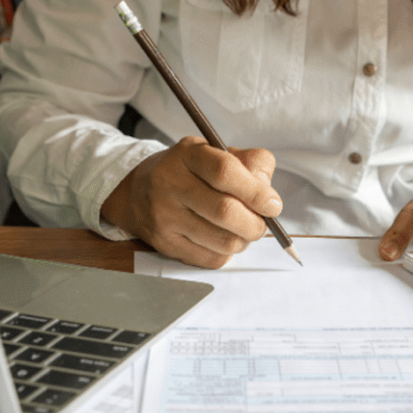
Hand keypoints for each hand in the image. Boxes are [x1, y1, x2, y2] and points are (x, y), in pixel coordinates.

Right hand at [101, 136, 281, 267]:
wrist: (139, 193)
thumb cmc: (190, 172)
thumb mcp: (217, 153)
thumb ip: (251, 164)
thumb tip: (269, 195)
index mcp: (187, 154)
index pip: (225, 172)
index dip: (256, 192)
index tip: (273, 205)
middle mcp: (170, 184)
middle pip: (225, 211)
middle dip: (256, 223)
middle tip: (262, 223)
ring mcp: (164, 217)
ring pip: (223, 241)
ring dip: (244, 240)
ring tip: (242, 230)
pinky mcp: (165, 244)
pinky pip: (212, 259)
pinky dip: (227, 252)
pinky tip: (222, 238)